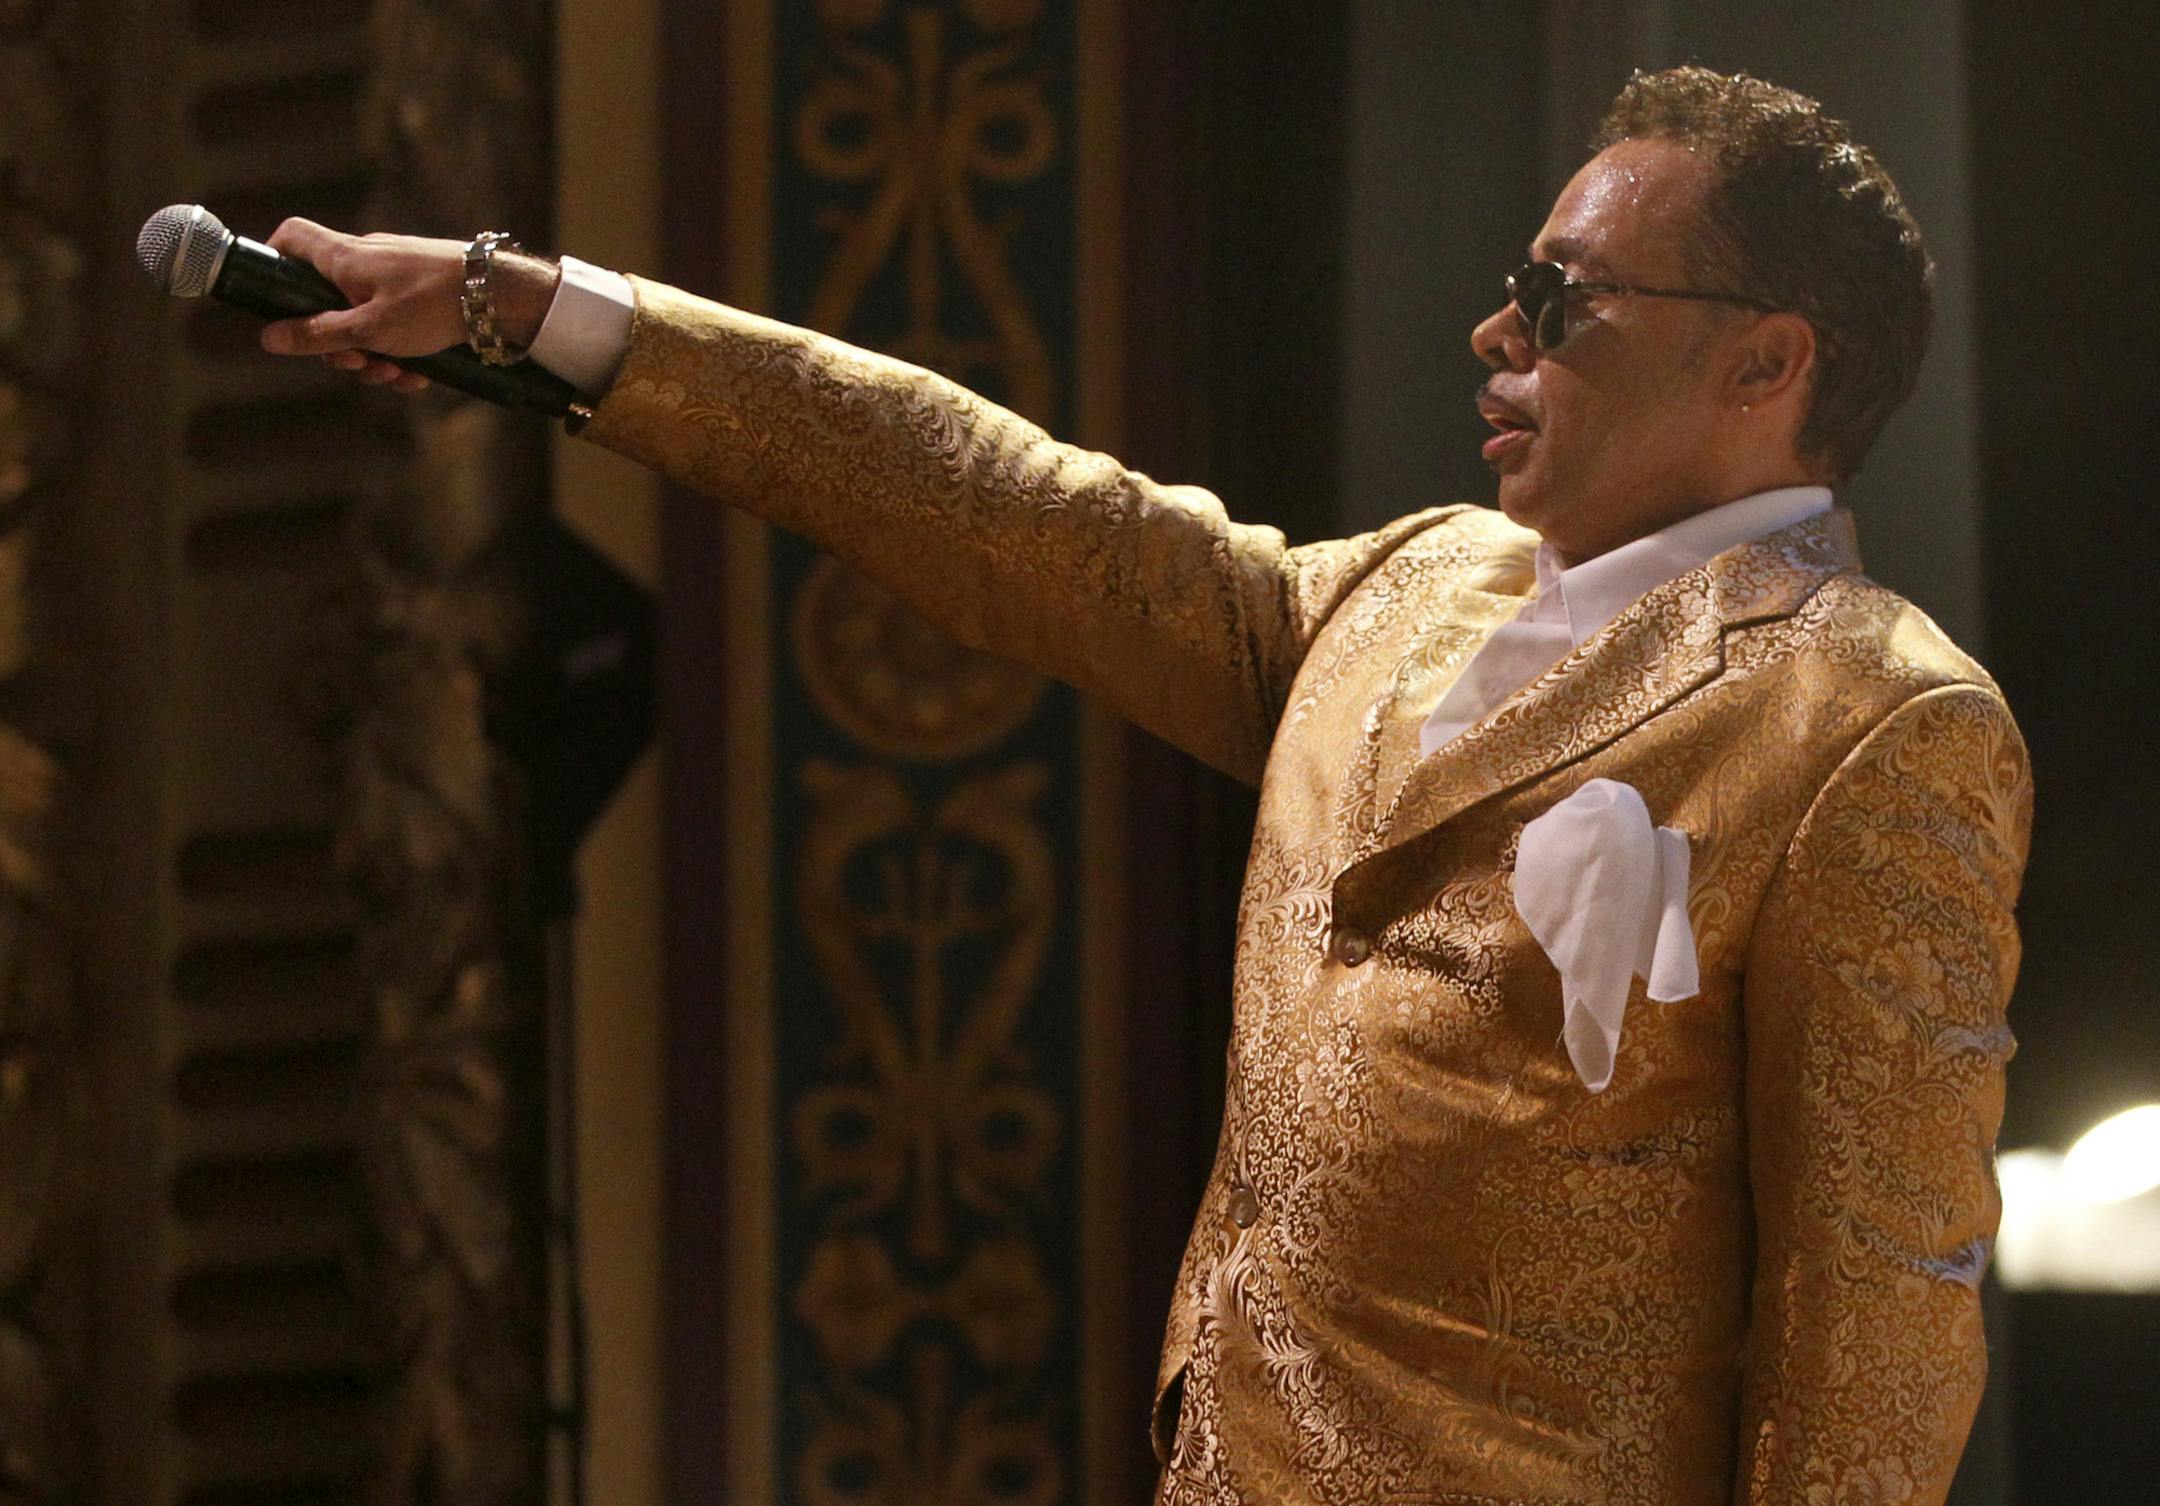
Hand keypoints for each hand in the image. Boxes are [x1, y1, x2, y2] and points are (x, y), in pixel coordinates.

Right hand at [257, 219, 558, 394]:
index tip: (277, 301)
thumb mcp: (370, 330)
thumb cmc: (434, 304)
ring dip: (373, 355)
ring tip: (394, 375)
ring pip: (365, 320)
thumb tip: (269, 338)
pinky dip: (401, 351)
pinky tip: (418, 376)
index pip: (292, 237)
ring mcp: (396, 276)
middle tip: (357, 365)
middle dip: (337, 342)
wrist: (503, 297)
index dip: (275, 262)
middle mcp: (367, 260)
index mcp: (344, 257)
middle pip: (326, 299)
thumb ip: (319, 336)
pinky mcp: (423, 294)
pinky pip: (398, 325)